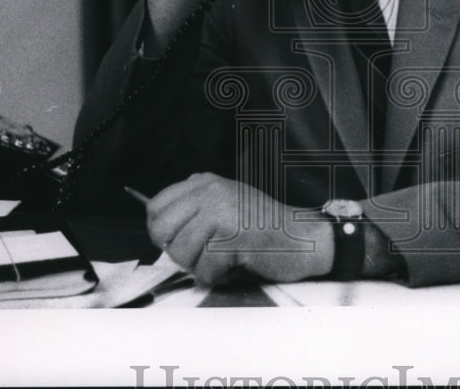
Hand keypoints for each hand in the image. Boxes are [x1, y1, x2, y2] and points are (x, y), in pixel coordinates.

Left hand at [146, 173, 334, 285]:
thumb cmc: (264, 228)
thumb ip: (195, 208)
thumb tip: (159, 228)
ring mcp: (222, 212)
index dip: (159, 231)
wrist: (303, 238)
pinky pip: (205, 269)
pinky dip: (216, 277)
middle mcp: (211, 192)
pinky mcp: (233, 237)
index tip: (173, 242)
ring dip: (198, 266)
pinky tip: (233, 266)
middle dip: (175, 251)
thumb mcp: (226, 204)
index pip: (156, 206)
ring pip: (181, 252)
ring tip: (222, 259)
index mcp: (206, 183)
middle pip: (162, 230)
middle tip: (198, 256)